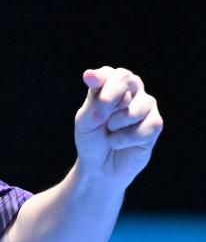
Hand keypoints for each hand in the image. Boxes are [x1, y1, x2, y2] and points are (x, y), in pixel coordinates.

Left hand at [74, 66, 162, 185]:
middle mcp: (130, 91)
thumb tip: (89, 74)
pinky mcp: (155, 123)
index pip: (109, 73)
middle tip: (98, 117)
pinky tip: (120, 143)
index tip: (89, 80)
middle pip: (126, 79)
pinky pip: (147, 125)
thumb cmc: (91, 140)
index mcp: (109, 86)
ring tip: (111, 132)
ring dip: (117, 124)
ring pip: (137, 106)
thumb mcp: (85, 121)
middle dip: (109, 98)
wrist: (100, 167)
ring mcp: (145, 106)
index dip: (101, 77)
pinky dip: (127, 138)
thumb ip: (93, 100)